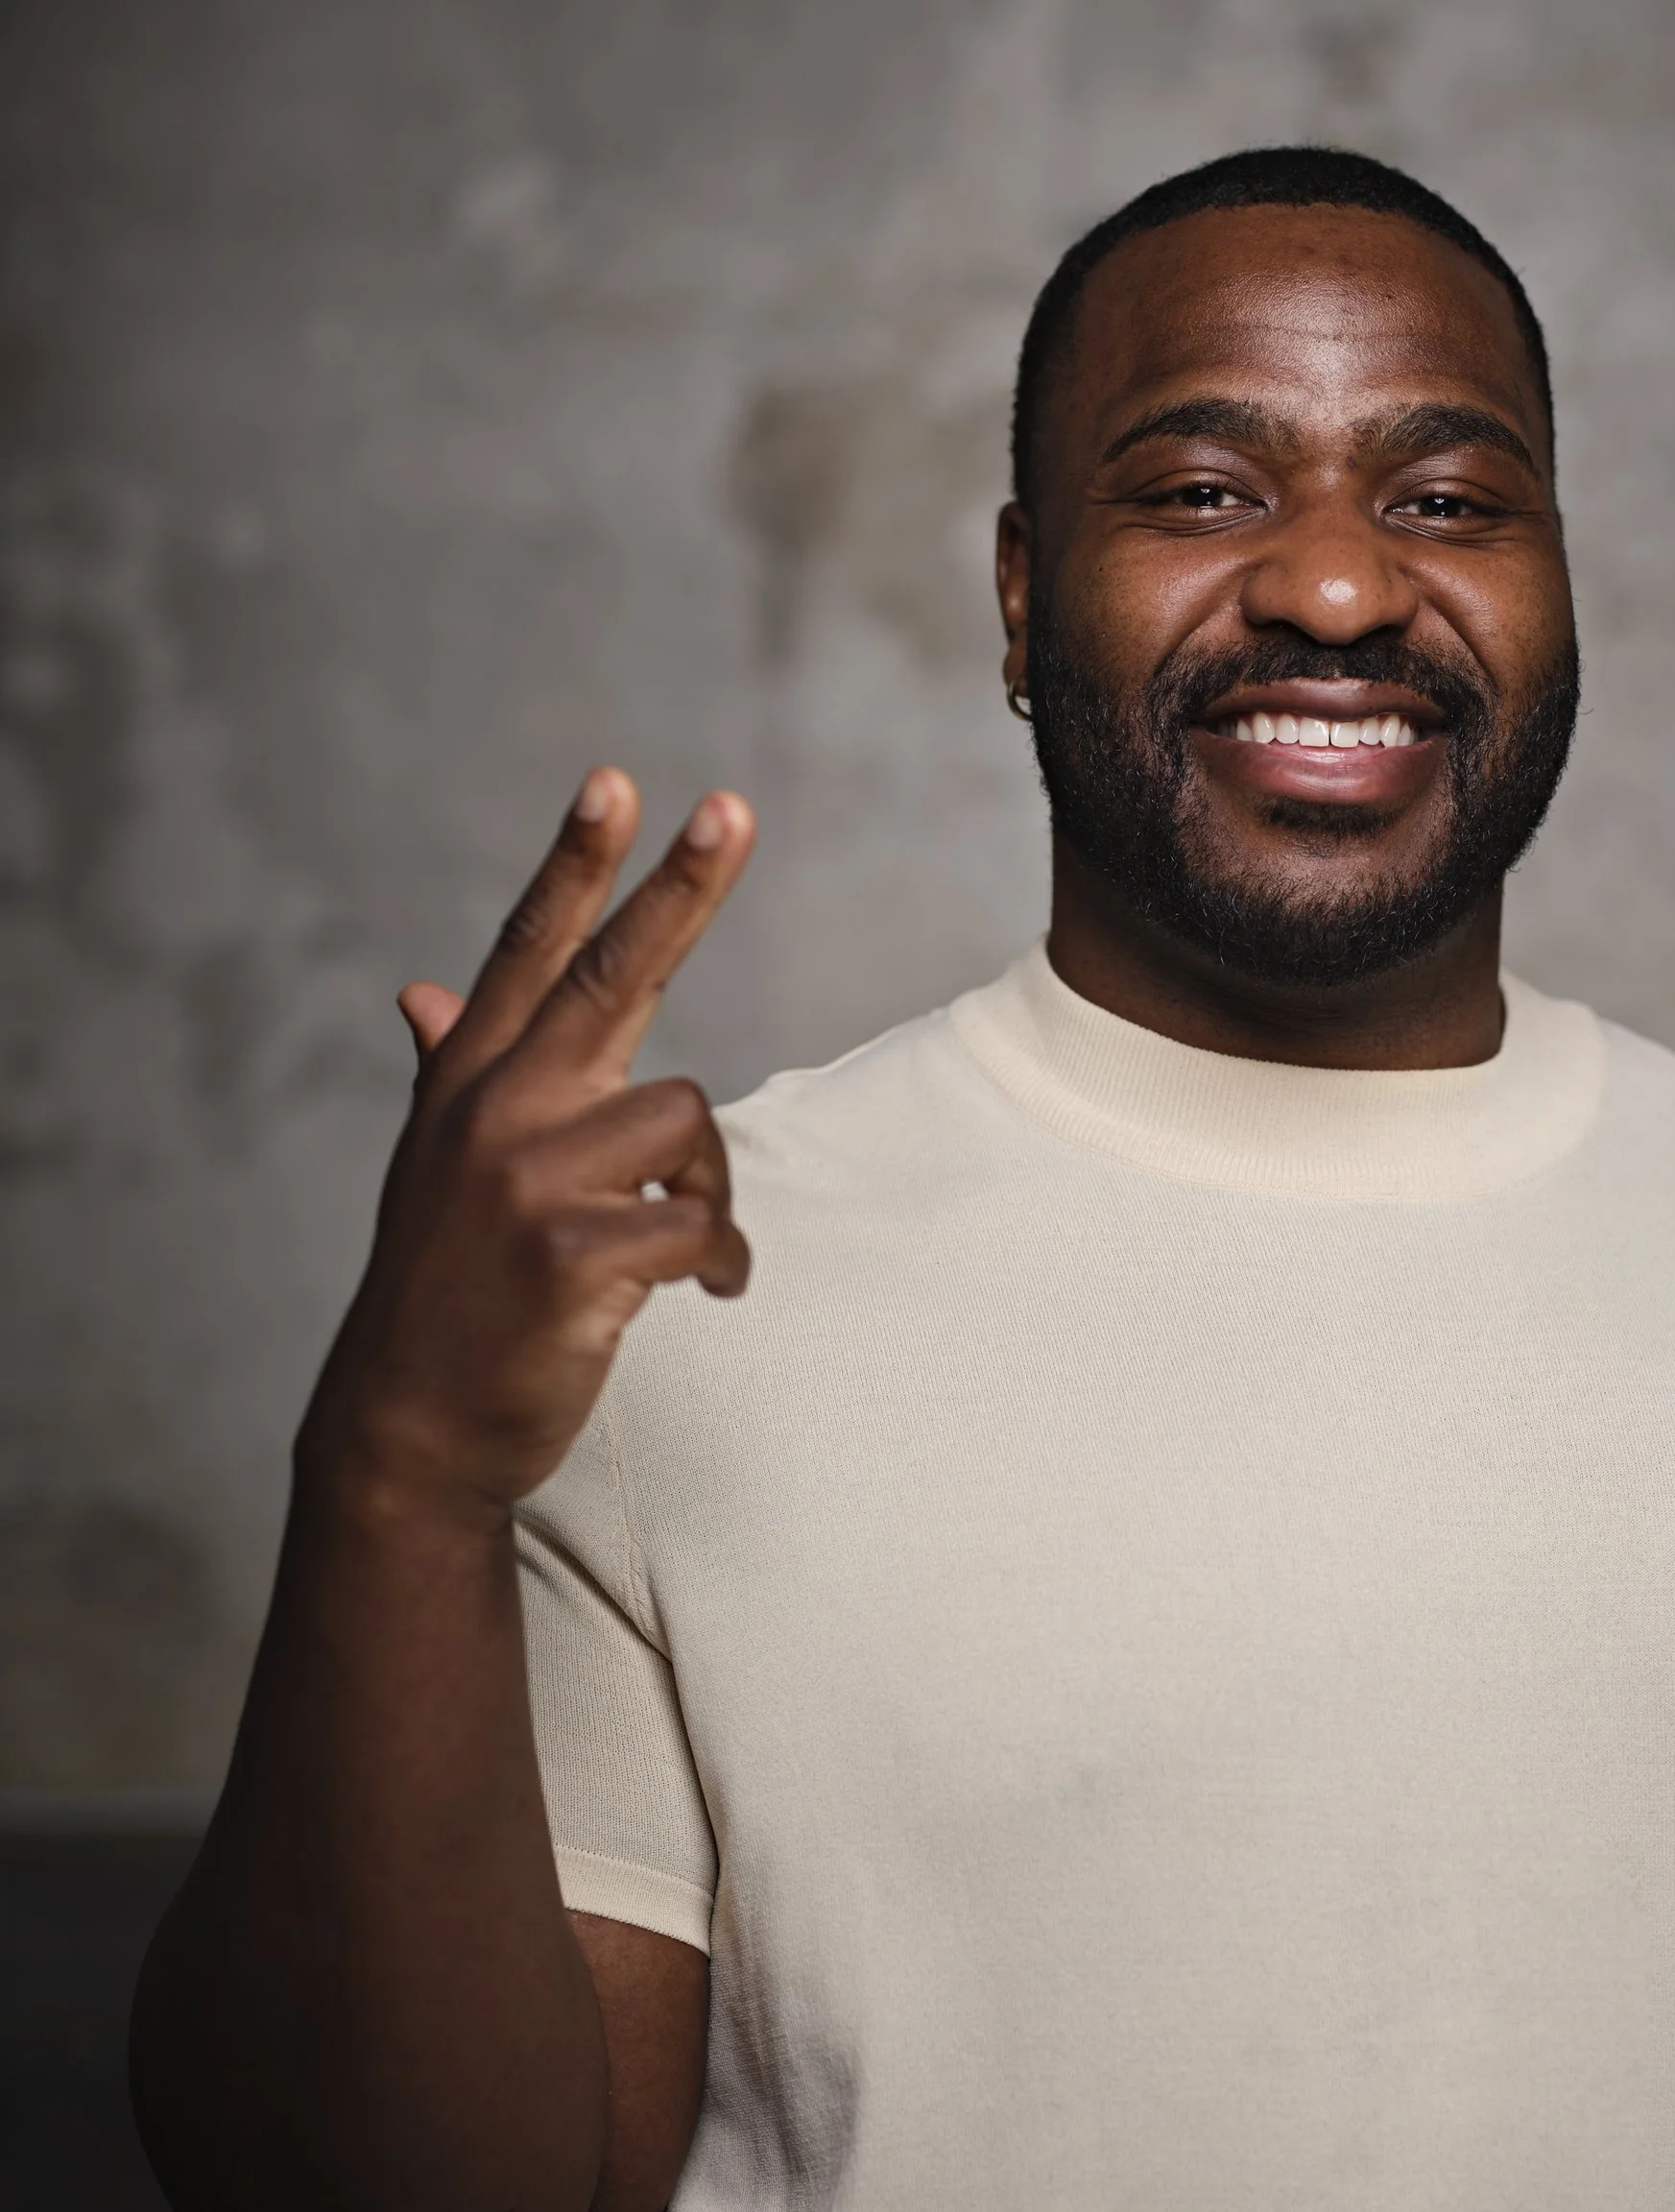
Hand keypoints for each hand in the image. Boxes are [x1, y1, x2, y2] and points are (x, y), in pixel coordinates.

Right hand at [308, 769, 756, 1514]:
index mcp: (469, 1083)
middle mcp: (494, 1112)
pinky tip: (705, 1292)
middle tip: (731, 808)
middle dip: (677, 889)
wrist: (407, 1430)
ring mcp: (528, 1178)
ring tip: (682, 1245)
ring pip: (685, 1123)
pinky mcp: (571, 1253)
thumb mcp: (435, 1171)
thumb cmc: (446, 1293)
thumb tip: (420, 991)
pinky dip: (721, 1261)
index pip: (528, 949)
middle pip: (609, 975)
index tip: (615, 780)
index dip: (574, 863)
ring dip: (709, 1189)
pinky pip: (700, 1226)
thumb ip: (448, 1072)